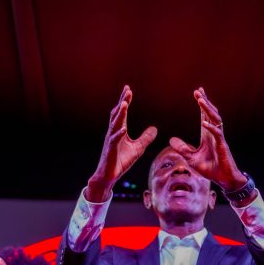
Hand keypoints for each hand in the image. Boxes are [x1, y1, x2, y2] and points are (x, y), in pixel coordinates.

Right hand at [86, 85, 157, 200]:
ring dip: (120, 114)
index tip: (128, 89)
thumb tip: (154, 129)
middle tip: (127, 90)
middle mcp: (113, 133)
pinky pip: (114, 140)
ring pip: (115, 124)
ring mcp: (111, 141)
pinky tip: (123, 129)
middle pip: (118, 114)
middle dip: (122, 102)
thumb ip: (145, 138)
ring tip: (125, 104)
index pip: (122, 113)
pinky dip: (118, 134)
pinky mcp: (110, 150)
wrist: (109, 175)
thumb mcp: (138, 148)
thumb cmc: (121, 161)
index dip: (125, 101)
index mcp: (119, 131)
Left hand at [169, 88, 246, 193]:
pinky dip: (211, 128)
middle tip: (198, 91)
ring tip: (201, 101)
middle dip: (204, 102)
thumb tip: (171, 139)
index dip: (201, 105)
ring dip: (207, 110)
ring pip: (215, 120)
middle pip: (210, 114)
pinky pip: (217, 135)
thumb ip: (182, 149)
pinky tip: (204, 123)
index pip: (204, 116)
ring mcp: (219, 139)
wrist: (224, 179)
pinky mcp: (222, 147)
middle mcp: (214, 134)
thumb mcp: (191, 158)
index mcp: (207, 136)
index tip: (197, 92)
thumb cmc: (210, 169)